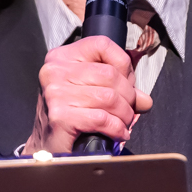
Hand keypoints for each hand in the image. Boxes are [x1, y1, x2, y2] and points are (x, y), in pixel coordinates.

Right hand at [24, 36, 152, 153]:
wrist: (46, 146)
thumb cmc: (68, 116)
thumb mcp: (89, 92)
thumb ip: (118, 88)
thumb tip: (145, 100)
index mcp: (61, 57)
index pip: (102, 44)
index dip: (123, 64)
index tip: (128, 83)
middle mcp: (55, 71)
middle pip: (110, 74)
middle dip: (128, 95)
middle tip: (128, 110)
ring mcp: (55, 93)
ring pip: (109, 97)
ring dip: (124, 114)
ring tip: (123, 123)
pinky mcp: (60, 116)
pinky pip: (102, 118)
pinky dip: (116, 128)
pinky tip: (118, 133)